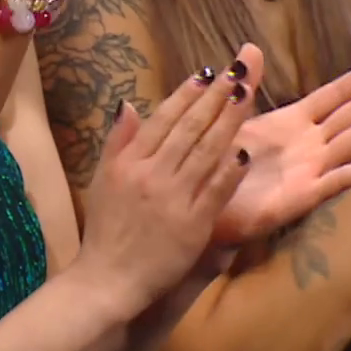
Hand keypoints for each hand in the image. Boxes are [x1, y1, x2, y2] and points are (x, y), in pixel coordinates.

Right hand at [76, 45, 263, 310]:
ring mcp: (174, 198)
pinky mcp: (194, 224)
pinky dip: (231, 169)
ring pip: (207, 152)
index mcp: (128, 163)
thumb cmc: (106, 229)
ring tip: (247, 97)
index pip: (162, 120)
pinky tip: (245, 150)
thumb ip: (117, 142)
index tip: (206, 73)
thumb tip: (127, 105)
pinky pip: (217, 190)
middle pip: (189, 129)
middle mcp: (151, 175)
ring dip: (229, 123)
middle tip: (236, 73)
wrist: (109, 277)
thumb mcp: (102, 180)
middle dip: (214, 99)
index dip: (186, 95)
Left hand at [213, 55, 350, 243]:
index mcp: (291, 123)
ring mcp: (310, 170)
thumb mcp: (229, 119)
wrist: (199, 209)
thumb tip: (250, 47)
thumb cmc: (216, 165)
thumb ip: (245, 87)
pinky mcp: (302, 197)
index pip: (335, 94)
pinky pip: (336, 182)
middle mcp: (308, 144)